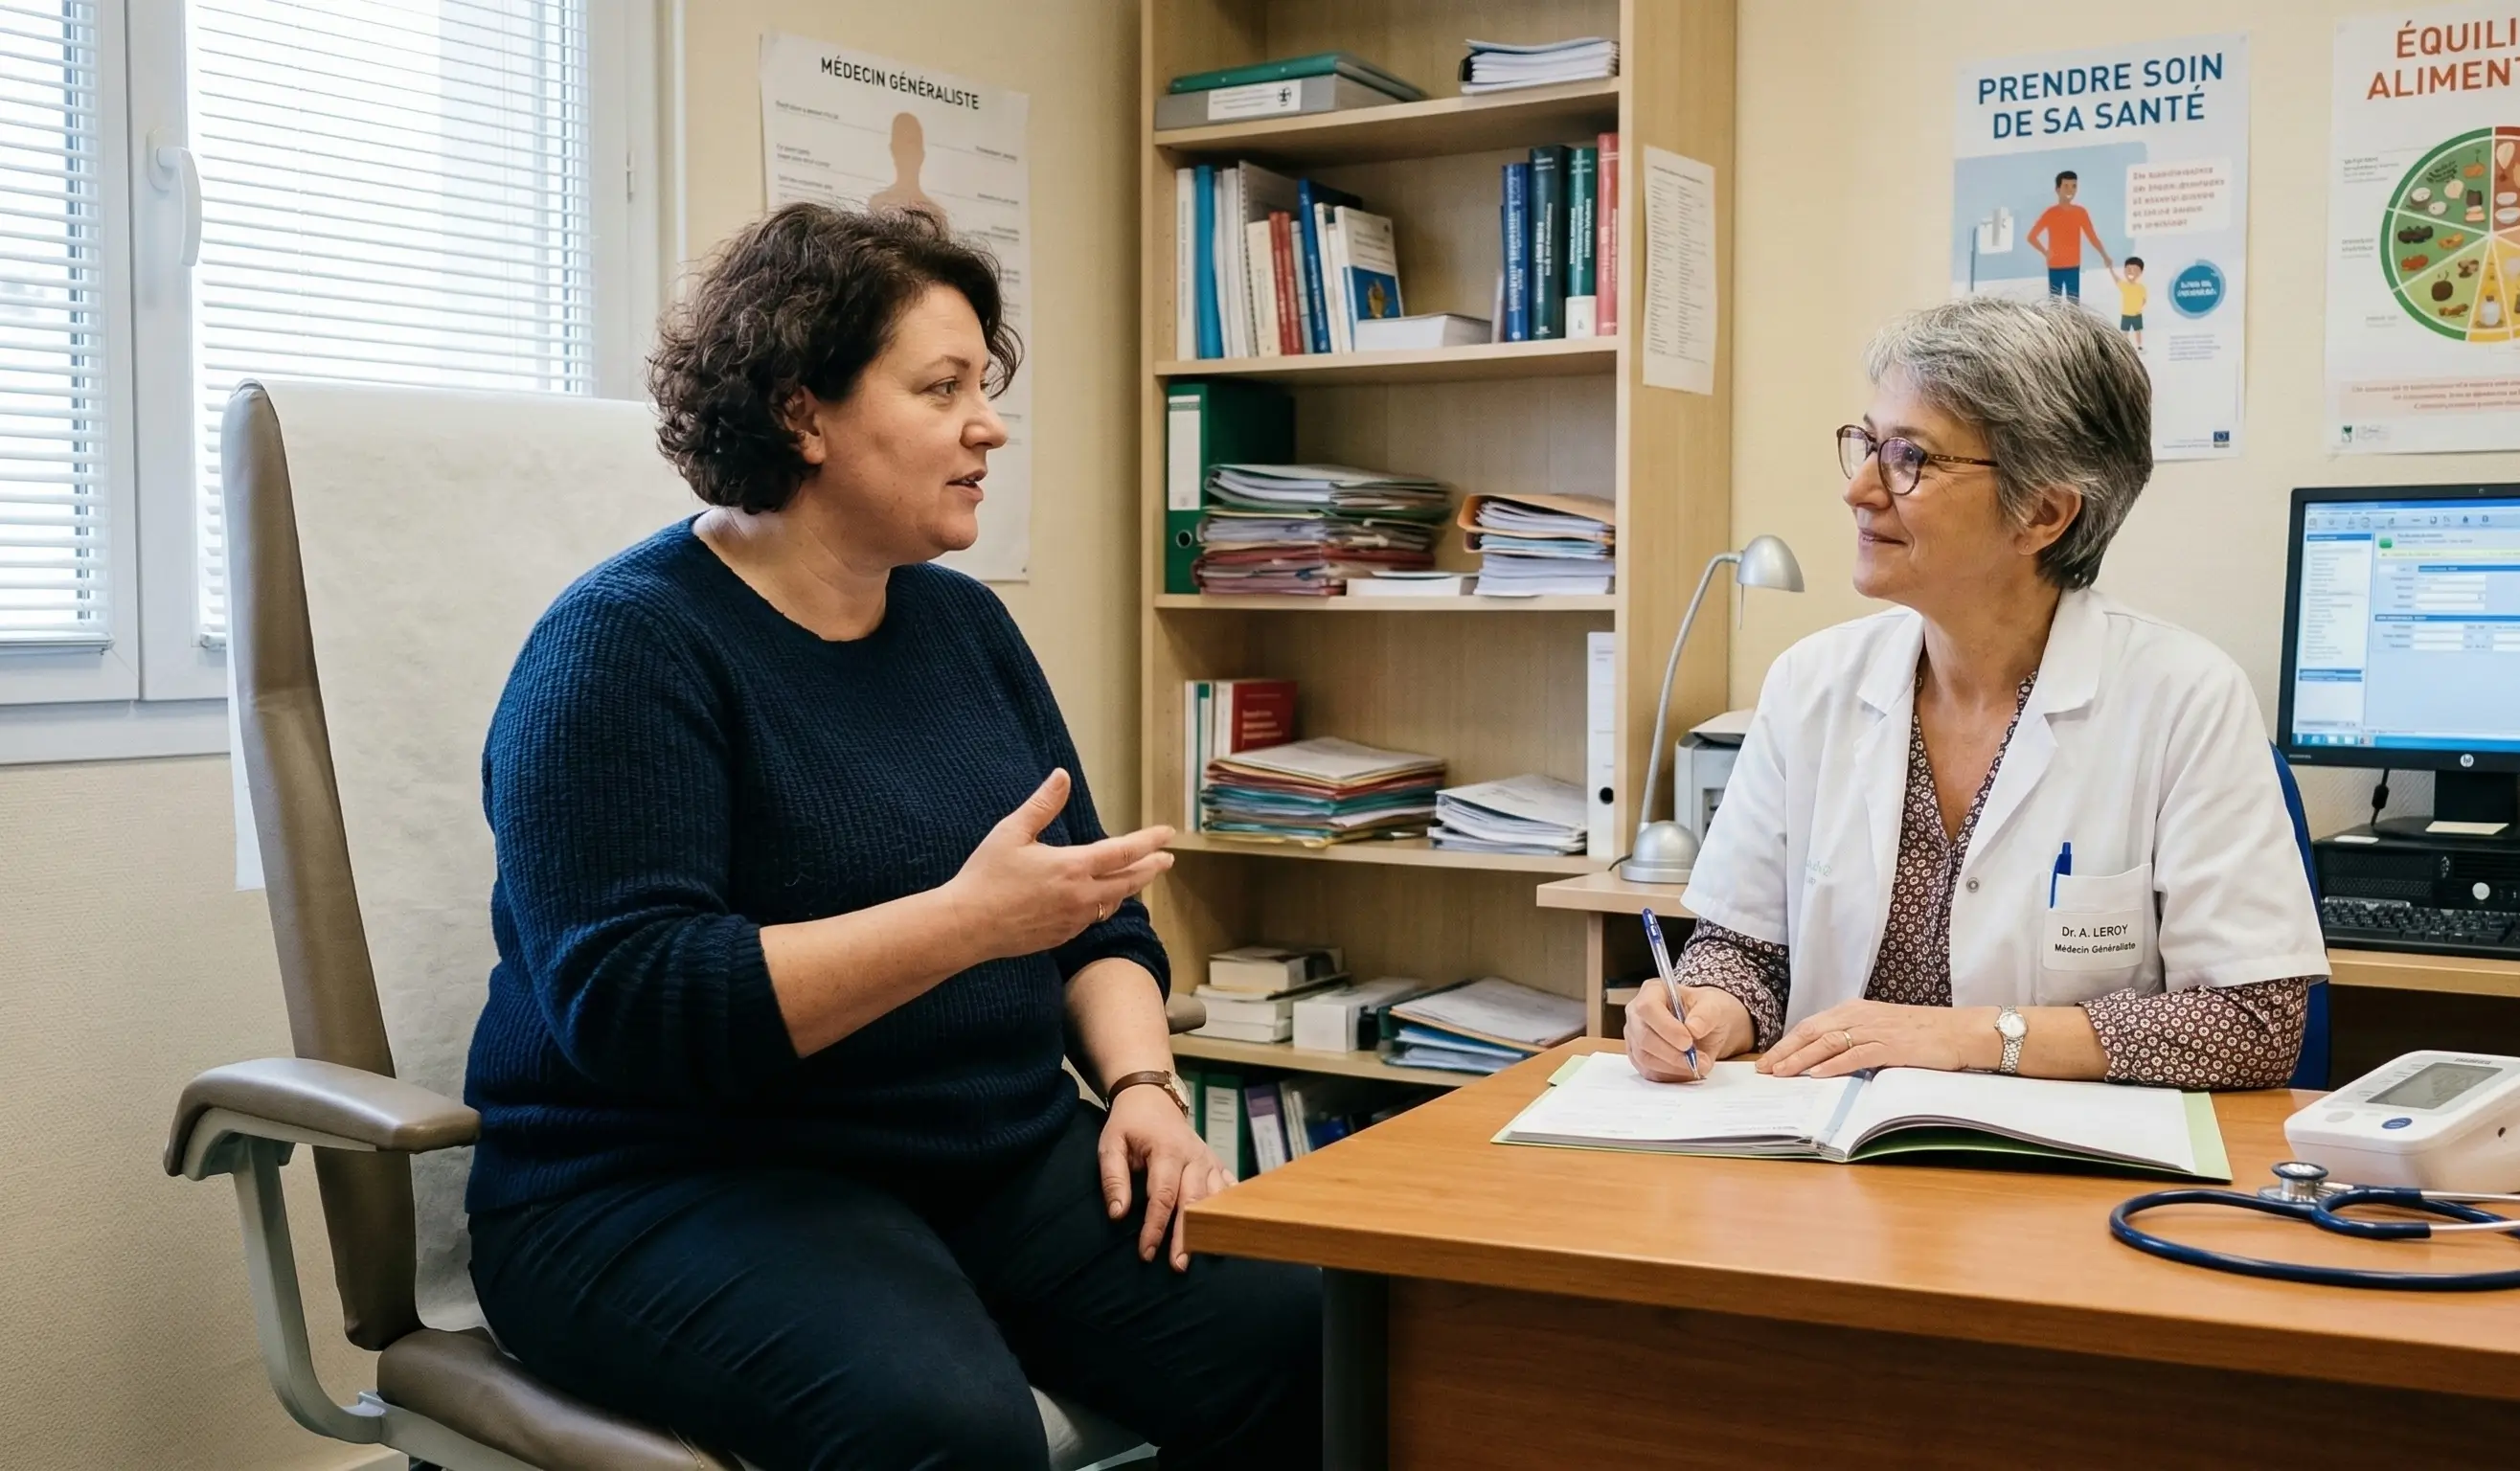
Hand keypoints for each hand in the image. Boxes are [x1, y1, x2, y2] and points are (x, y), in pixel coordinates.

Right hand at [948, 770, 1172, 962]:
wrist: (967, 926)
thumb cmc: (986, 875)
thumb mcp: (1012, 832)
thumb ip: (1042, 804)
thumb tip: (1062, 776)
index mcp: (1073, 866)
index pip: (1124, 851)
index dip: (1149, 841)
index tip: (1168, 834)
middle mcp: (1081, 896)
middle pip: (1129, 881)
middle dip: (1151, 868)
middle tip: (1167, 859)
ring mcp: (1074, 920)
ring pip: (1113, 902)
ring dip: (1128, 888)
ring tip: (1135, 877)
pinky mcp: (1062, 936)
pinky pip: (1092, 918)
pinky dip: (1102, 905)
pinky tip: (1098, 900)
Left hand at [1098, 1085, 1229, 1271]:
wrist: (1152, 1098)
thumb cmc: (1129, 1125)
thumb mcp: (1110, 1144)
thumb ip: (1113, 1178)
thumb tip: (1118, 1215)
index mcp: (1167, 1151)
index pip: (1163, 1196)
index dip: (1155, 1227)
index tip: (1146, 1252)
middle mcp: (1193, 1157)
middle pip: (1193, 1202)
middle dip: (1186, 1236)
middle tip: (1178, 1266)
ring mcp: (1209, 1160)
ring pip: (1214, 1199)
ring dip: (1210, 1228)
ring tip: (1204, 1256)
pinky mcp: (1216, 1164)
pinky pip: (1228, 1189)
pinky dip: (1230, 1209)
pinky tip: (1230, 1230)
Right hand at [1624, 984, 1748, 1082]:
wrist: (1707, 1027)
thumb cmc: (1706, 1010)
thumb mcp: (1714, 1005)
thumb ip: (1706, 1014)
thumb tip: (1693, 1028)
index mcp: (1652, 992)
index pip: (1647, 1008)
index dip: (1666, 1027)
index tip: (1688, 1041)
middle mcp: (1637, 1014)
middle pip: (1644, 1037)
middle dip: (1672, 1054)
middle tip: (1698, 1060)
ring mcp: (1635, 1036)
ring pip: (1645, 1058)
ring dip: (1673, 1067)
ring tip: (1698, 1065)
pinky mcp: (1639, 1057)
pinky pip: (1648, 1072)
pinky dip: (1670, 1075)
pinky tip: (1687, 1070)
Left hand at [1762, 1000, 1989, 1077]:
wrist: (1961, 1031)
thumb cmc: (1923, 1032)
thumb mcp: (1882, 1029)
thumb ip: (1855, 1037)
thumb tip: (1826, 1057)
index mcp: (1855, 1010)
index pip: (1812, 1025)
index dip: (1787, 1043)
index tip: (1768, 1059)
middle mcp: (1860, 1016)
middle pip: (1812, 1032)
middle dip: (1785, 1051)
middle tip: (1764, 1070)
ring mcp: (1875, 1029)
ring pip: (1828, 1042)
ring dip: (1801, 1058)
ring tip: (1781, 1073)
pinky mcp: (1892, 1045)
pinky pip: (1856, 1054)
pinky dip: (1834, 1065)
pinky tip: (1818, 1074)